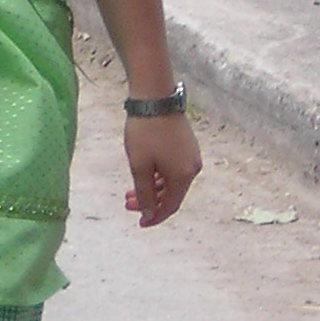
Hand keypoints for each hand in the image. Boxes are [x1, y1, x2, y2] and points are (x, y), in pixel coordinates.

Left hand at [123, 110, 200, 228]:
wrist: (154, 97)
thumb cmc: (146, 132)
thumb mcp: (140, 166)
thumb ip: (145, 194)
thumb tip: (151, 214)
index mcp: (184, 176)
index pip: (171, 206)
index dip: (155, 217)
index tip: (140, 223)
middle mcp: (192, 167)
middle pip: (171, 194)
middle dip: (149, 201)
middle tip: (127, 203)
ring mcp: (191, 155)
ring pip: (170, 181)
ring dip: (151, 188)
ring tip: (129, 190)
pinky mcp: (186, 144)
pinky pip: (173, 168)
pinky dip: (157, 175)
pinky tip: (142, 174)